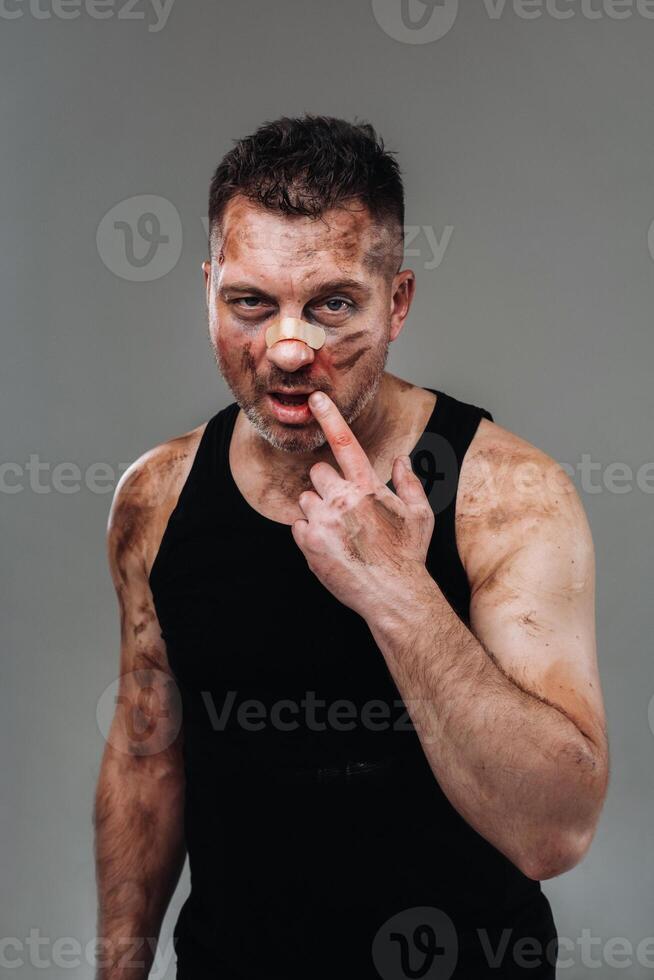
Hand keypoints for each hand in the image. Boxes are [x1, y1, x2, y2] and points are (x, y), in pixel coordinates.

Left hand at [290, 391, 434, 619]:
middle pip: (318, 473)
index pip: (346, 443)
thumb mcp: (420, 515)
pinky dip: (310, 533)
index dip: (330, 417)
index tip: (316, 400)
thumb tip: (403, 460)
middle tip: (344, 506)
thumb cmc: (409, 555)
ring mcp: (323, 522)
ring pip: (306, 499)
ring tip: (339, 531)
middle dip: (327, 485)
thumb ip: (410, 482)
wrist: (393, 594)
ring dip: (318, 510)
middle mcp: (343, 500)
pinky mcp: (309, 544)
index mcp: (368, 488)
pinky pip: (298, 525)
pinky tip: (331, 545)